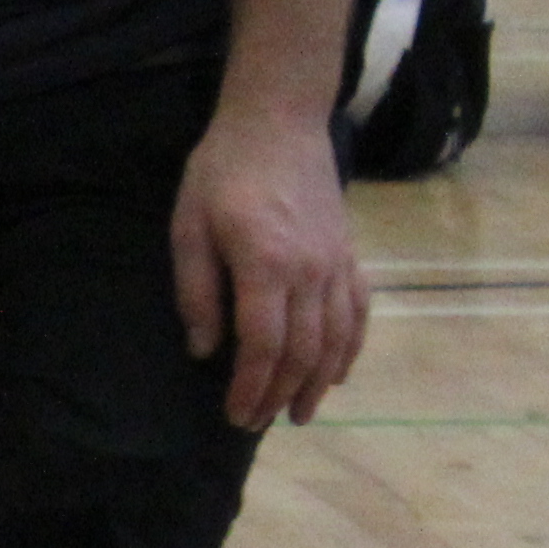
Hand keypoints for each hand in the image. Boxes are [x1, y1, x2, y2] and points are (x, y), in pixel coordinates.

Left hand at [171, 102, 366, 426]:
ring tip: (299, 414)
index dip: (251, 387)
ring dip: (319, 382)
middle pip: (302, 350)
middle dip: (280, 394)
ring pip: (336, 336)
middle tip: (256, 425)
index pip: (264, 345)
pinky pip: (360, 308)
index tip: (235, 415)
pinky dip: (352, 346)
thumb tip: (204, 351)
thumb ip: (197, 292)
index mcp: (266, 264)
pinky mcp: (350, 252)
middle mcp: (311, 269)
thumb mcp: (188, 229)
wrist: (278, 122)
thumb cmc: (222, 172)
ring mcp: (337, 261)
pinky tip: (340, 373)